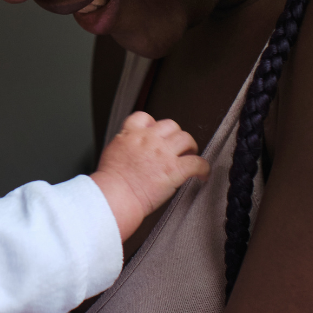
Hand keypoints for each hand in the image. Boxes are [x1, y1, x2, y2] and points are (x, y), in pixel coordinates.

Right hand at [92, 111, 208, 240]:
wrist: (114, 196)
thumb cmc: (110, 183)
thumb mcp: (111, 153)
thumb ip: (125, 146)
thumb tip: (132, 150)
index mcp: (130, 134)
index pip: (145, 117)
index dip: (154, 124)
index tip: (157, 134)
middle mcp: (148, 139)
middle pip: (170, 125)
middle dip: (175, 135)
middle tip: (177, 147)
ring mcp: (163, 153)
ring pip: (186, 138)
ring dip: (190, 147)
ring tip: (190, 156)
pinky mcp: (174, 169)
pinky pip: (198, 163)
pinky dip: (203, 168)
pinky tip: (202, 175)